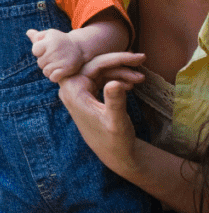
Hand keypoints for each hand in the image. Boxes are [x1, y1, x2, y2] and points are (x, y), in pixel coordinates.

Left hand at [27, 28, 84, 82]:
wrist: (80, 47)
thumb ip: (38, 36)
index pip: (35, 50)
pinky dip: (55, 76)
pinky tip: (59, 71)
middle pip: (40, 63)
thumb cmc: (60, 40)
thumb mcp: (50, 35)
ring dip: (49, 70)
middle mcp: (55, 50)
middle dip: (44, 62)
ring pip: (45, 71)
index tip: (46, 50)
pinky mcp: (67, 69)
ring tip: (56, 64)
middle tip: (53, 58)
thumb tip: (28, 32)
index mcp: (50, 41)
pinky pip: (53, 78)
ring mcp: (61, 60)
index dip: (39, 52)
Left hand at [57, 52, 145, 172]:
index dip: (117, 58)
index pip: (93, 64)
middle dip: (120, 63)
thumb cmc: (115, 140)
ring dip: (120, 72)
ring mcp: (77, 92)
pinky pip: (99, 78)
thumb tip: (115, 83)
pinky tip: (131, 85)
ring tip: (140, 79)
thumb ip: (115, 102)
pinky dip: (116, 79)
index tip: (139, 58)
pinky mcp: (84, 95)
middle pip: (95, 65)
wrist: (114, 154)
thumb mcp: (117, 121)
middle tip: (143, 61)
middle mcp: (70, 89)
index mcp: (73, 92)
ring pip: (99, 71)